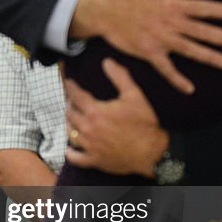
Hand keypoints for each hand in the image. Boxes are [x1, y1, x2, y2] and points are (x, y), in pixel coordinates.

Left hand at [64, 58, 168, 177]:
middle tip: (73, 101)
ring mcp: (89, 146)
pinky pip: (74, 157)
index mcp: (95, 111)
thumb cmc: (144, 124)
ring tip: (73, 119)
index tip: (69, 83)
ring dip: (69, 124)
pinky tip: (70, 148)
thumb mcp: (135, 96)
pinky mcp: (93, 160)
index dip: (70, 87)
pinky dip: (70, 152)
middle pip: (70, 113)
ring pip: (69, 133)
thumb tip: (107, 62)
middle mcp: (88, 128)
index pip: (75, 95)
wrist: (152, 152)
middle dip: (70, 105)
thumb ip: (120, 77)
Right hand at [76, 0, 221, 93]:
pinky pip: (165, 69)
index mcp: (174, 4)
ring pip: (189, 49)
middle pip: (201, 31)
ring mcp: (160, 39)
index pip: (204, 9)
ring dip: (208, 57)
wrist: (104, 9)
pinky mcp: (148, 52)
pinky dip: (177, 79)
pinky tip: (189, 88)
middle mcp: (170, 23)